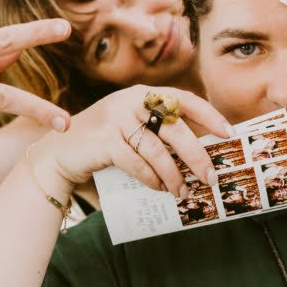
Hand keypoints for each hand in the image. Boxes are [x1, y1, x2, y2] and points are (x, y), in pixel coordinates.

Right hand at [35, 86, 231, 196]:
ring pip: (157, 150)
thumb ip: (158, 131)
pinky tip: (160, 188)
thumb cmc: (102, 143)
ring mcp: (116, 119)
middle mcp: (131, 101)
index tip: (228, 133)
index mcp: (143, 94)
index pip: (184, 99)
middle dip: (196, 156)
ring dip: (174, 175)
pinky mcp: (104, 140)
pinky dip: (152, 178)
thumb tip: (198, 155)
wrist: (58, 153)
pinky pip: (137, 163)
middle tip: (210, 177)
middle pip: (175, 129)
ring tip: (184, 191)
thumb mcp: (131, 127)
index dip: (209, 115)